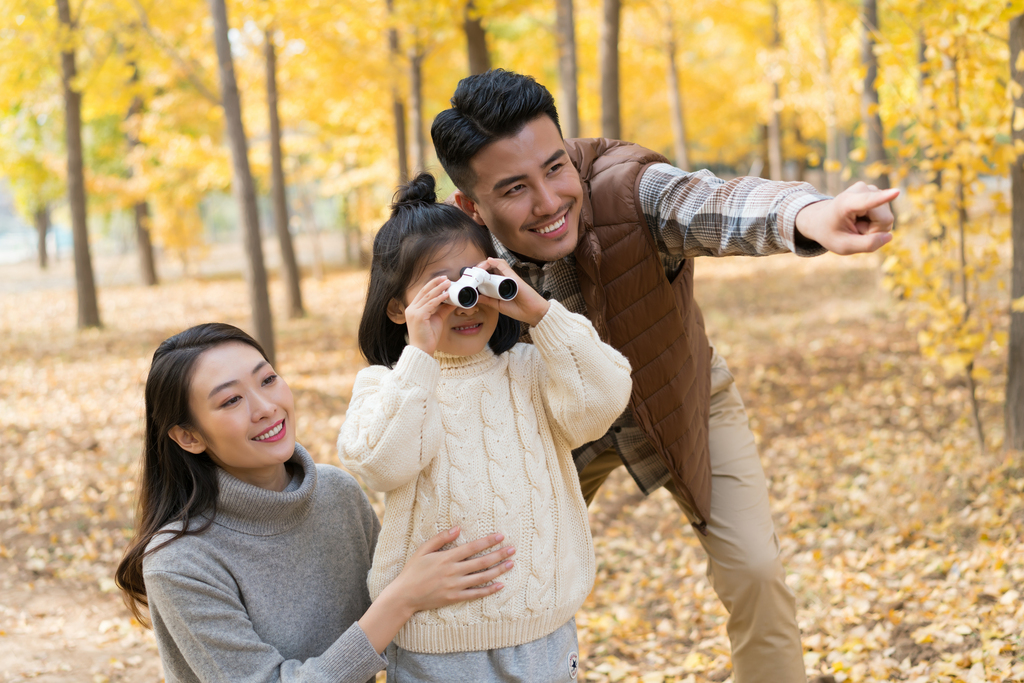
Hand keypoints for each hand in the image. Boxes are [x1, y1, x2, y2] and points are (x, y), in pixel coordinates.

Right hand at [358, 527, 513, 652]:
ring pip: (482, 578)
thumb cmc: (413, 571)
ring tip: (510, 564)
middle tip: (513, 549)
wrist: (405, 595)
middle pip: (482, 562)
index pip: (472, 547)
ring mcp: (455, 586)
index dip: (488, 541)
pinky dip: (489, 590)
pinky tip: (500, 585)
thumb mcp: (423, 550)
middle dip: (499, 554)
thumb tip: (457, 528)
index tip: (500, 536)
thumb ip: (440, 539)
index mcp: (447, 558)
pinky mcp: (455, 598)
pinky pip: (476, 594)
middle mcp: (454, 572)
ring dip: (498, 570)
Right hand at [404, 276, 454, 355]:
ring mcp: (413, 312)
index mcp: (413, 309)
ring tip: (448, 283)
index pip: (422, 293)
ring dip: (439, 288)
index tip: (442, 280)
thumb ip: (443, 309)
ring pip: (428, 296)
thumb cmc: (428, 337)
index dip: (432, 285)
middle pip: (424, 291)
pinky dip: (439, 298)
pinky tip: (446, 294)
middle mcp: (411, 309)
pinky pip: (430, 304)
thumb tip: (452, 301)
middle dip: (436, 283)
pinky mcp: (418, 316)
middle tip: (446, 278)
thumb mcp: (437, 319)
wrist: (422, 350)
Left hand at [473, 257, 549, 326]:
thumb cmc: (519, 309)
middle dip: (480, 268)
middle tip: (472, 272)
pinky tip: (489, 261)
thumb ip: (487, 300)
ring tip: (478, 268)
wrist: (533, 314)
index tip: (470, 278)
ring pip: (496, 264)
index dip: (479, 274)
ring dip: (486, 264)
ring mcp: (509, 278)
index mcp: (501, 286)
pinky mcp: (514, 278)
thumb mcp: (498, 305)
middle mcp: (505, 280)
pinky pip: (504, 266)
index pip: (488, 275)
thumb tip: (475, 297)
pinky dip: (496, 262)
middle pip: (491, 268)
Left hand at [793, 182, 899, 254]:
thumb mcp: (844, 246)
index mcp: (846, 203)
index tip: (896, 192)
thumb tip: (889, 236)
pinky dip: (875, 223)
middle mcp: (861, 190)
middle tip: (854, 229)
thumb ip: (866, 245)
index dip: (883, 198)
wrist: (821, 219)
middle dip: (872, 231)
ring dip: (873, 228)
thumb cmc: (831, 233)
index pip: (868, 201)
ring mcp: (871, 189)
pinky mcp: (877, 192)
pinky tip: (862, 219)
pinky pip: (886, 216)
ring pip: (887, 219)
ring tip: (856, 224)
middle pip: (884, 220)